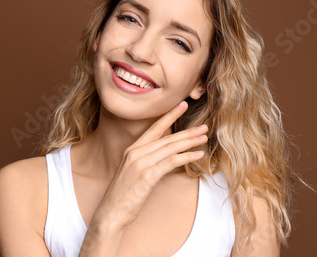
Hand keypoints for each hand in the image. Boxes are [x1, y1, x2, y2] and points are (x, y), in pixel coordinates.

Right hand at [91, 100, 206, 230]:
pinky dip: (186, 157)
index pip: (154, 128)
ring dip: (189, 141)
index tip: (182, 105)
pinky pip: (170, 162)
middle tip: (204, 126)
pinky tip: (197, 155)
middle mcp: (135, 152)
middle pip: (166, 137)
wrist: (112, 211)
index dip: (169, 115)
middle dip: (187, 131)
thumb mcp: (134, 173)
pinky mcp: (147, 175)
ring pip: (170, 148)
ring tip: (204, 137)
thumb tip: (167, 158)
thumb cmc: (124, 195)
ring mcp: (140, 163)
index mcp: (132, 149)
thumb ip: (148, 162)